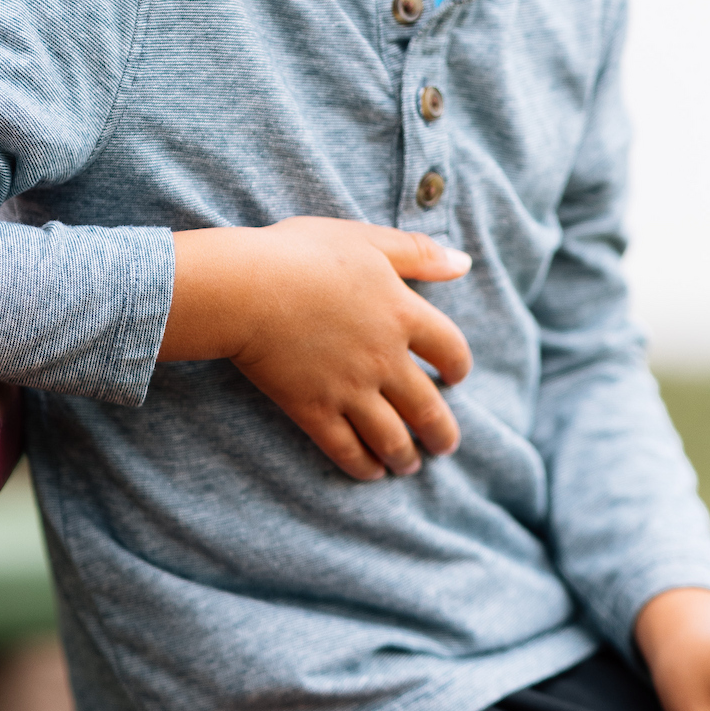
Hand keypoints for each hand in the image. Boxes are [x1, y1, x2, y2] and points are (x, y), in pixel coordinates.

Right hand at [159, 216, 470, 480]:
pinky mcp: (313, 410)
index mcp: (402, 314)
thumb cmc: (301, 253)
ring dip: (407, 456)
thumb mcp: (366, 239)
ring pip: (392, 436)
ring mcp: (350, 389)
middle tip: (445, 446)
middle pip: (426, 406)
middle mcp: (384, 359)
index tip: (456, 377)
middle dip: (441, 432)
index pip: (449, 348)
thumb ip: (418, 253)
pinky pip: (347, 449)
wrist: (246, 287)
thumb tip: (463, 263)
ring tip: (410, 466)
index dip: (458, 366)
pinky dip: (364, 465)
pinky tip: (372, 471)